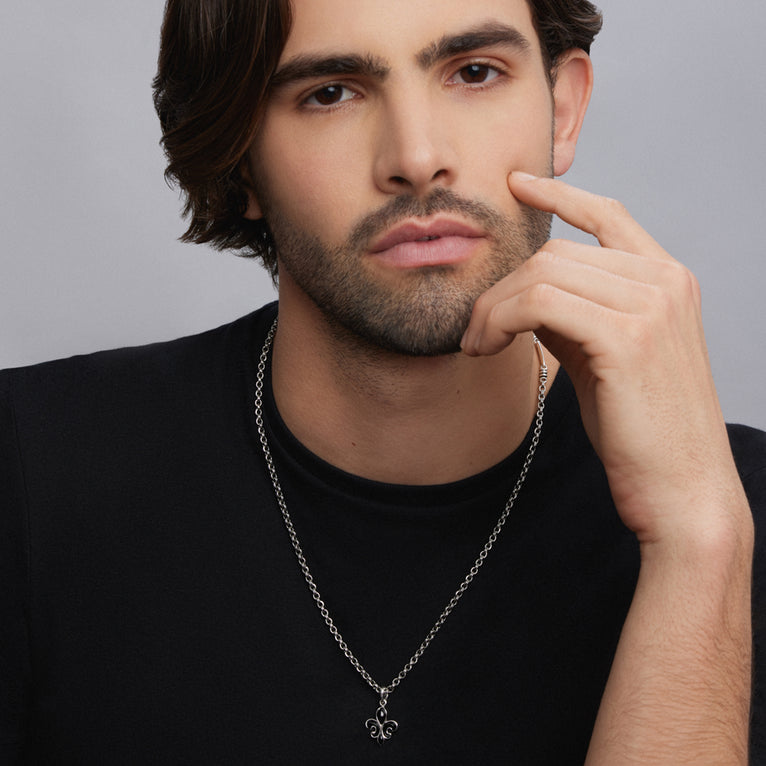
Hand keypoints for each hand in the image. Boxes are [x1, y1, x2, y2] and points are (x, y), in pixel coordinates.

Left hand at [461, 172, 746, 545]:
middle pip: (554, 253)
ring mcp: (651, 305)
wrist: (681, 490)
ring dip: (492, 308)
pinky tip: (486, 348)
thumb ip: (575, 315)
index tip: (516, 185)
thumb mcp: (606, 358)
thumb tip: (525, 294)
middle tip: (473, 329)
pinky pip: (540, 303)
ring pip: (542, 274)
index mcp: (666, 280)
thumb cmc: (641, 430)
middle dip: (499, 288)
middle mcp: (664, 281)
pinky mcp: (628, 336)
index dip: (559, 194)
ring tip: (476, 344)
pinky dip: (500, 321)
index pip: (607, 214)